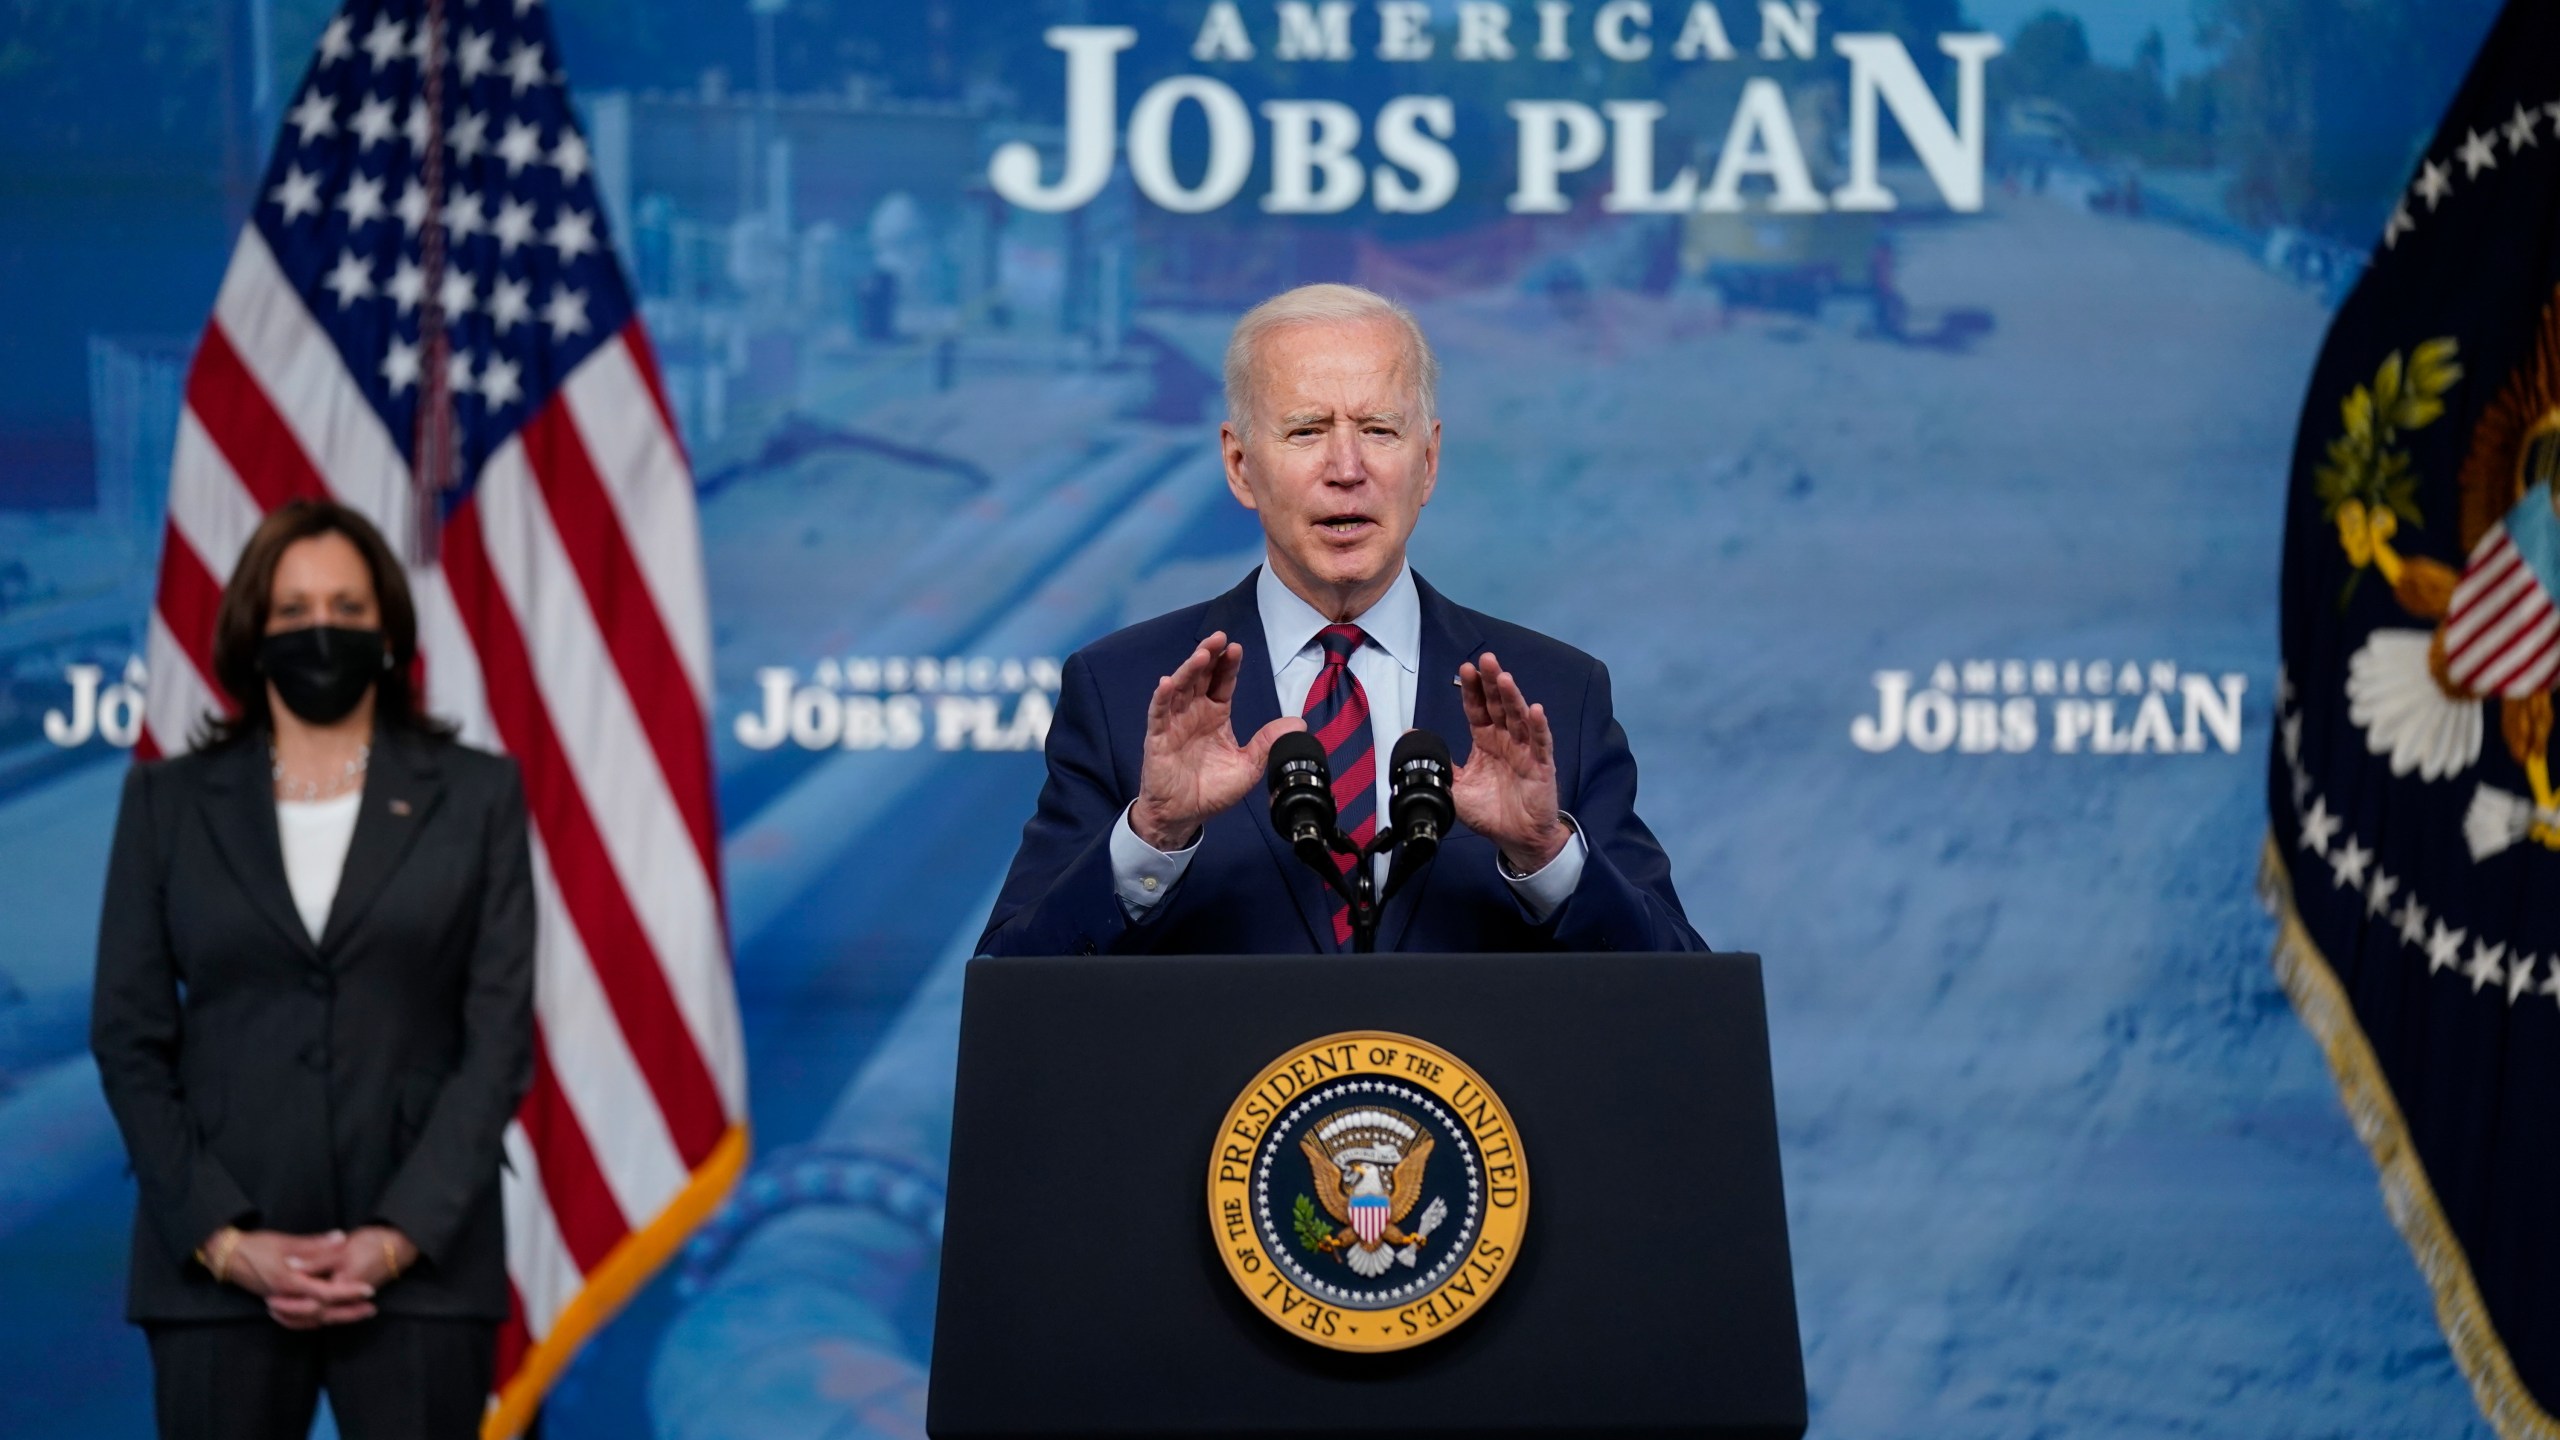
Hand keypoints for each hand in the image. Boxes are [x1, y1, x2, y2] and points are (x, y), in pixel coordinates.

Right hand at [206, 1228, 377, 1328]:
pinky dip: (313, 1321)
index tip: (369, 1291)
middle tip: (371, 1309)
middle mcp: (284, 1297)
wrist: (227, 1256)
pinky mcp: (275, 1302)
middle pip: (322, 1311)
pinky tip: (326, 1318)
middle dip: (348, 1311)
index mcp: (289, 1281)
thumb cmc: (256, 1246)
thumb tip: (341, 1239)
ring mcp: (279, 1302)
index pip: (325, 1291)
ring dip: (335, 1317)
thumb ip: (315, 1244)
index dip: (348, 1292)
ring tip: (357, 1313)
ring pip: (311, 1318)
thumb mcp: (286, 1241)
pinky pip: (297, 1320)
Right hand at [1130, 632, 1304, 850]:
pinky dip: (1161, 697)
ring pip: (1180, 688)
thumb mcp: (1249, 765)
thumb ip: (1269, 742)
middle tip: (1219, 638)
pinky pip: (1158, 713)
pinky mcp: (1157, 738)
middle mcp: (1194, 713)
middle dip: (1209, 655)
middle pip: (1200, 677)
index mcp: (1215, 715)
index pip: (1222, 683)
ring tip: (1202, 654)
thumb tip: (1298, 724)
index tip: (1237, 648)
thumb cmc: (1211, 790)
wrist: (1184, 816)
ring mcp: (1174, 723)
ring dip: (1188, 669)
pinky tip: (1167, 683)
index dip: (1228, 665)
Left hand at [1453, 652, 1567, 872]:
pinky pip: (1540, 743)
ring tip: (1504, 678)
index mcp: (1485, 742)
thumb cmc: (1490, 811)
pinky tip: (1535, 710)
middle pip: (1499, 705)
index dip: (1472, 689)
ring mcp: (1525, 751)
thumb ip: (1438, 763)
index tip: (1465, 668)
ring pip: (1519, 718)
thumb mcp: (1456, 787)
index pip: (1477, 709)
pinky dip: (1538, 726)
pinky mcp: (1541, 766)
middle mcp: (1505, 740)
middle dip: (1492, 682)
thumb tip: (1409, 737)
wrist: (1515, 838)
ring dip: (1513, 697)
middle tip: (1486, 660)